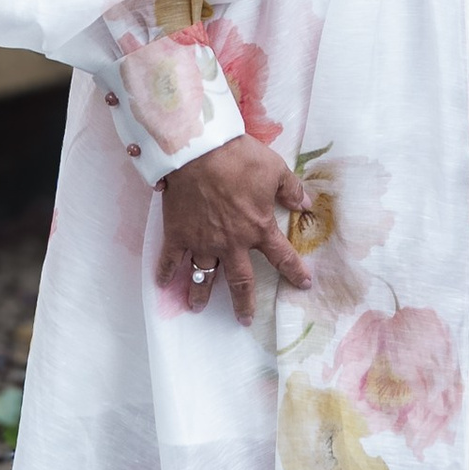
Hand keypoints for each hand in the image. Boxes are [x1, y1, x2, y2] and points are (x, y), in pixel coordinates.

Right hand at [156, 139, 313, 321]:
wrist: (198, 150)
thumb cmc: (239, 158)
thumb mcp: (275, 169)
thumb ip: (292, 189)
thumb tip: (307, 204)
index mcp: (258, 228)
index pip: (281, 256)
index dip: (294, 271)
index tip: (303, 284)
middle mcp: (231, 243)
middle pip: (240, 280)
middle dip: (244, 302)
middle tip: (244, 320)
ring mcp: (202, 241)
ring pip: (203, 275)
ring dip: (201, 293)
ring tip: (197, 307)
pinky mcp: (178, 233)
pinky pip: (170, 258)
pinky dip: (165, 272)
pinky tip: (161, 283)